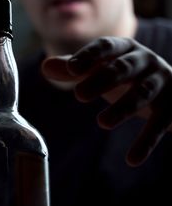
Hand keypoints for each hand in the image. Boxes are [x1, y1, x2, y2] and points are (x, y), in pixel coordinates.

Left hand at [41, 36, 171, 165]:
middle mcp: (145, 60)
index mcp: (125, 48)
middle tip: (79, 95)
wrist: (168, 88)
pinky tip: (132, 159)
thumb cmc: (125, 77)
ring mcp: (162, 81)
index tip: (72, 69)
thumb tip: (45, 67)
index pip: (106, 46)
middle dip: (102, 80)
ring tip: (101, 123)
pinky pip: (161, 123)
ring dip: (124, 108)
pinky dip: (147, 140)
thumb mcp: (101, 70)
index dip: (89, 55)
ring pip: (144, 93)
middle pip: (124, 68)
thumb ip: (76, 68)